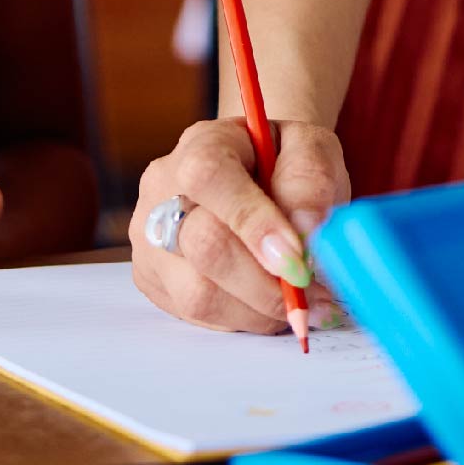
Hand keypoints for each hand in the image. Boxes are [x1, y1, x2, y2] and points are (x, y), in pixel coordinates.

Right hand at [131, 115, 346, 332]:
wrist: (257, 177)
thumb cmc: (282, 163)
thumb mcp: (310, 150)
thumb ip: (311, 180)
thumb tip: (306, 231)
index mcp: (199, 145)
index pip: (209, 177)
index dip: (254, 223)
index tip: (298, 259)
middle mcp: (162, 192)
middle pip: (204, 247)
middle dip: (267, 283)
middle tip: (314, 293)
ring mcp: (150, 240)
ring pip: (199, 293)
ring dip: (260, 308)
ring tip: (299, 301)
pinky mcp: (154, 281)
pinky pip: (199, 316)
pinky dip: (246, 319)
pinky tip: (270, 304)